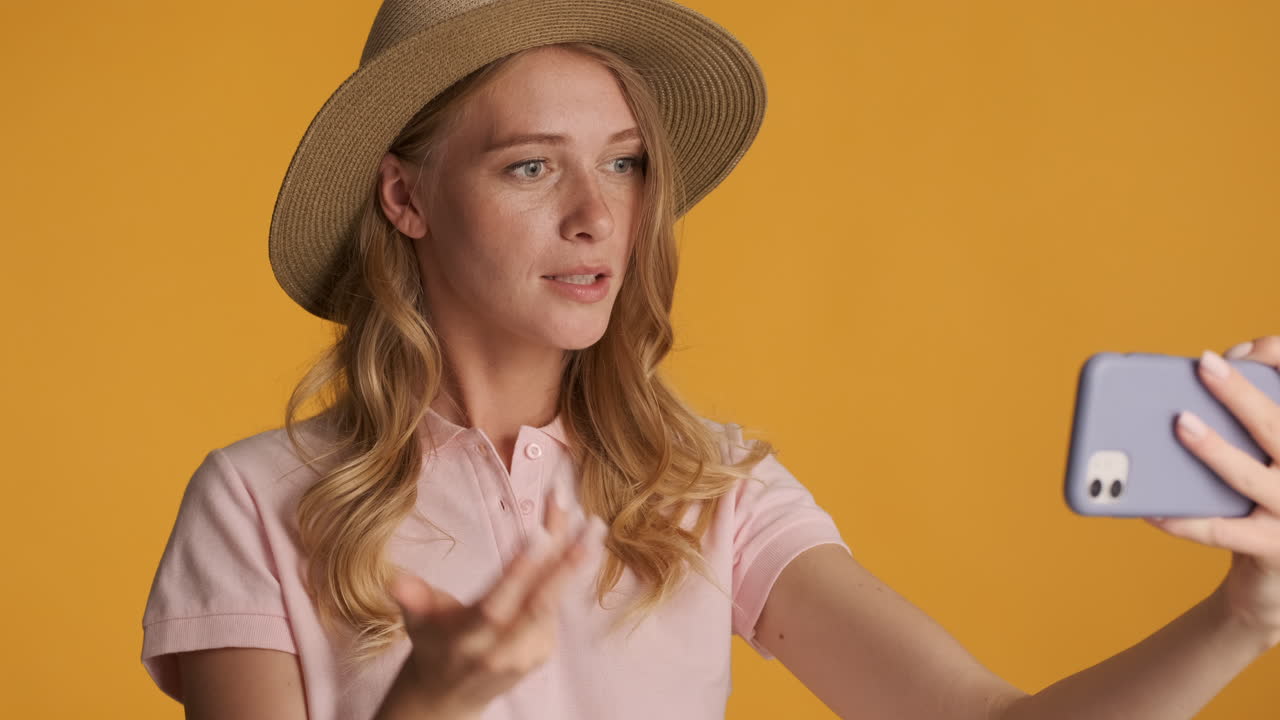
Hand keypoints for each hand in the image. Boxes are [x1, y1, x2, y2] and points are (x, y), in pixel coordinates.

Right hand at [387, 479, 607, 715]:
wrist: (447, 698)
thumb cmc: (433, 644)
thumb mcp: (416, 622)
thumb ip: (411, 599)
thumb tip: (394, 581)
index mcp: (467, 640)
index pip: (497, 605)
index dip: (519, 572)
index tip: (539, 534)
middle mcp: (502, 651)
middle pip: (541, 605)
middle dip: (569, 565)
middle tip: (593, 526)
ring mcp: (527, 654)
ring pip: (554, 600)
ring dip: (574, 560)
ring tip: (590, 523)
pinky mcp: (542, 651)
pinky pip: (557, 606)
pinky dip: (568, 574)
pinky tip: (578, 543)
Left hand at [1144, 336, 1279, 646]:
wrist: (1275, 573)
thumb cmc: (1257, 497)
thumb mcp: (1258, 455)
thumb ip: (1242, 417)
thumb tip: (1211, 373)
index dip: (1279, 363)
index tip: (1250, 348)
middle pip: (1277, 427)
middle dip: (1241, 393)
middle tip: (1206, 364)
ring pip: (1251, 477)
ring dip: (1215, 449)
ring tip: (1180, 423)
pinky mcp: (1272, 549)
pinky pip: (1221, 532)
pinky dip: (1182, 519)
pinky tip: (1150, 507)